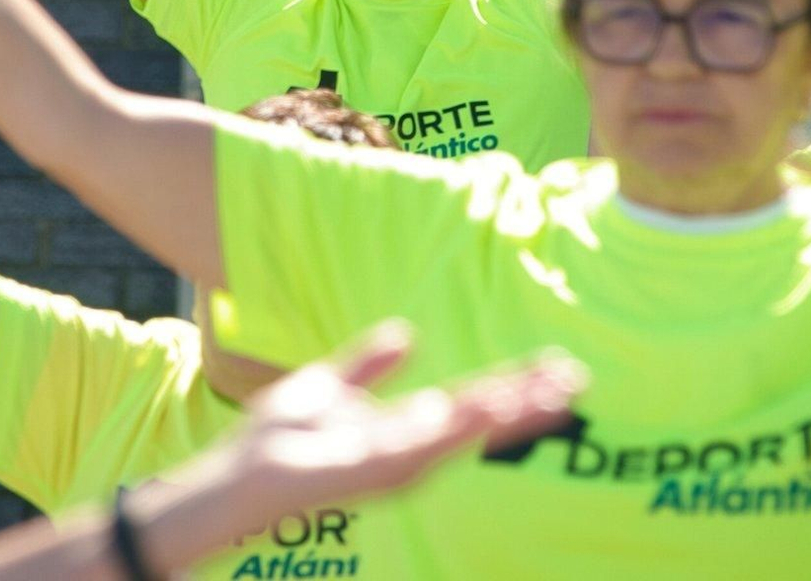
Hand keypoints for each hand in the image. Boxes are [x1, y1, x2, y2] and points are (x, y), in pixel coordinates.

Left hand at [192, 321, 585, 528]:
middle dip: (529, 402)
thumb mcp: (327, 386)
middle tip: (578, 380)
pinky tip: (490, 409)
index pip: (472, 403)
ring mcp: (394, 462)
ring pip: (466, 432)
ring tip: (555, 394)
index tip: (557, 366)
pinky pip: (425, 446)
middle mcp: (409, 449)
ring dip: (510, 413)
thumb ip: (368, 366)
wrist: (232, 474)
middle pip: (482, 421)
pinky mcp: (372, 470)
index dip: (514, 386)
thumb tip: (408, 336)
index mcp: (403, 429)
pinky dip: (460, 428)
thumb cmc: (272, 442)